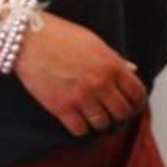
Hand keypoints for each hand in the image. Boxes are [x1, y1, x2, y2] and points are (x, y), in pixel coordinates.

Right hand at [13, 12, 145, 134]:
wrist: (29, 39)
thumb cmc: (61, 36)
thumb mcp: (95, 43)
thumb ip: (115, 59)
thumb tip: (132, 69)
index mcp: (112, 66)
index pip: (137, 93)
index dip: (137, 101)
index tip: (132, 104)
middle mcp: (100, 83)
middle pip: (122, 112)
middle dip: (120, 114)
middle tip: (114, 113)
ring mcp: (81, 97)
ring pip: (102, 124)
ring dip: (100, 122)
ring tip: (95, 117)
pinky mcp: (61, 107)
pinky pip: (80, 130)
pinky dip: (81, 128)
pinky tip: (78, 120)